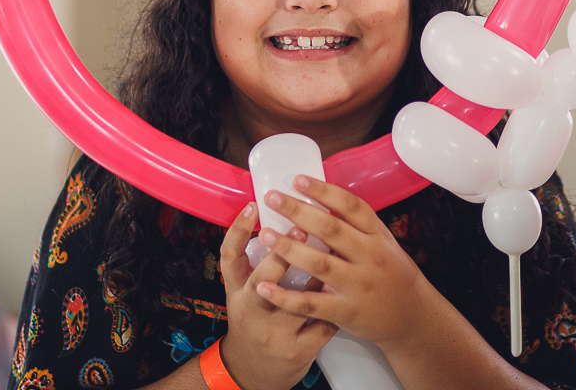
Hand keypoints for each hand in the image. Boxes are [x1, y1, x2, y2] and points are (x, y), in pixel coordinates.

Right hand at [217, 201, 336, 389]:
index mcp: (236, 291)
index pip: (228, 257)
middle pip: (261, 280)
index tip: (253, 206)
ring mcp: (274, 333)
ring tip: (334, 250)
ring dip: (319, 275)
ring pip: (300, 302)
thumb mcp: (242, 291)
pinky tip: (347, 287)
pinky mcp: (297, 350)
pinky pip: (322, 323)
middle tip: (301, 227)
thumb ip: (253, 260)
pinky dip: (336, 303)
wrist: (254, 370)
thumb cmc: (254, 319)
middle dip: (283, 253)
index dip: (237, 230)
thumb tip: (277, 217)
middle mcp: (251, 312)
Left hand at [252, 177, 438, 350]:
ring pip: (319, 263)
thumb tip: (318, 197)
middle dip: (297, 211)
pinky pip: (311, 303)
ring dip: (288, 248)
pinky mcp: (346, 312)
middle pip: (330, 229)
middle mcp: (369, 257)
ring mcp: (357, 285)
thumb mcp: (382, 242)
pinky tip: (263, 286)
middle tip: (271, 198)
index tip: (297, 179)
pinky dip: (285, 296)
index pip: (350, 206)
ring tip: (263, 234)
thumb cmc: (392, 273)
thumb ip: (355, 225)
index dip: (323, 191)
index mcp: (377, 236)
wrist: (413, 316)